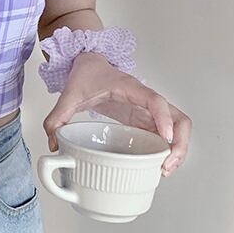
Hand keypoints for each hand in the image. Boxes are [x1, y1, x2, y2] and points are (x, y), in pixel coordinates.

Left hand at [43, 52, 190, 176]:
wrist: (89, 63)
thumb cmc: (86, 74)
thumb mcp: (68, 95)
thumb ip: (56, 118)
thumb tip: (54, 144)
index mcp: (130, 88)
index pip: (155, 101)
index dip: (164, 119)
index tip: (164, 138)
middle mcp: (145, 99)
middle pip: (179, 118)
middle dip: (179, 142)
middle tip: (166, 164)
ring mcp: (148, 110)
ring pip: (177, 127)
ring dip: (177, 148)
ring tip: (164, 169)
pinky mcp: (144, 119)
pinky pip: (164, 133)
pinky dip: (167, 148)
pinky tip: (158, 164)